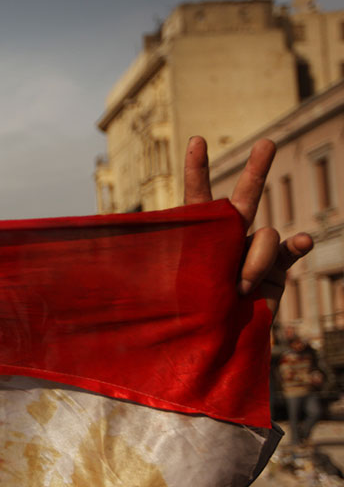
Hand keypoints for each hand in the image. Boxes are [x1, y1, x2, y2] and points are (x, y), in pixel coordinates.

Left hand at [183, 136, 311, 315]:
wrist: (214, 346)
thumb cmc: (187, 316)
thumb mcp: (183, 288)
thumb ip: (207, 264)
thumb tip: (221, 251)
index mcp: (198, 238)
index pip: (196, 199)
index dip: (198, 170)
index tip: (197, 140)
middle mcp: (229, 239)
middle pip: (244, 198)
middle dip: (256, 170)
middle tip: (267, 143)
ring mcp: (254, 252)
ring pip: (265, 237)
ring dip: (254, 261)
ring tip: (238, 288)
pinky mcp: (276, 271)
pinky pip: (289, 252)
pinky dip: (296, 245)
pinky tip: (303, 242)